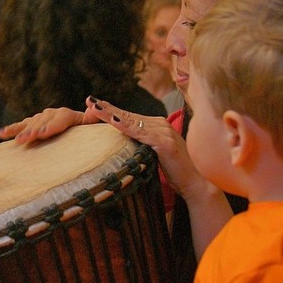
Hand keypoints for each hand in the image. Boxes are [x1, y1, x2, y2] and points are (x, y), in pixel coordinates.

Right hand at [0, 107, 85, 143]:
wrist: (79, 129)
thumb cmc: (87, 131)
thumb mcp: (91, 125)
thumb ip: (92, 118)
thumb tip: (91, 108)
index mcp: (69, 115)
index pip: (60, 119)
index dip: (51, 126)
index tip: (42, 134)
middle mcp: (54, 114)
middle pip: (43, 123)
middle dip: (34, 131)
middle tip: (26, 139)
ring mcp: (42, 118)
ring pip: (31, 124)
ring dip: (23, 131)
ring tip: (16, 140)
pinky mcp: (34, 124)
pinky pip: (22, 126)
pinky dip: (13, 129)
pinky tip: (2, 133)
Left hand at [84, 96, 200, 198]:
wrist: (193, 182)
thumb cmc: (172, 171)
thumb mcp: (152, 154)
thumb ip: (140, 145)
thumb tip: (121, 145)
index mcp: (156, 125)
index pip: (129, 116)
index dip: (111, 110)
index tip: (93, 104)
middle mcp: (160, 124)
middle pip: (127, 115)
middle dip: (107, 108)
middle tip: (89, 100)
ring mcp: (163, 131)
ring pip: (131, 122)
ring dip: (111, 114)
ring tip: (94, 107)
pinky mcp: (164, 142)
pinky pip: (140, 134)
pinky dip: (126, 127)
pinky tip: (113, 122)